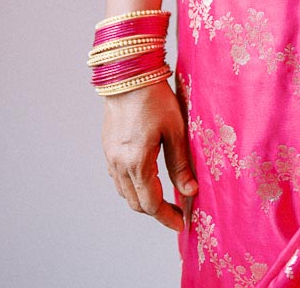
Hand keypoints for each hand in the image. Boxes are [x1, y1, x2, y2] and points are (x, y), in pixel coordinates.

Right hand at [102, 81, 197, 232]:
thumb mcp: (175, 130)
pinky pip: (118, 178)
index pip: (151, 203)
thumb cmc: (154, 98)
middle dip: (156, 212)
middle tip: (177, 213)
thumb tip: (190, 191)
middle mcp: (119, 164)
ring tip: (163, 199)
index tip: (182, 224)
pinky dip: (132, 187)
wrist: (128, 75)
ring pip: (125, 192)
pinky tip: (145, 180)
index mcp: (137, 162)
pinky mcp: (108, 148)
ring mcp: (111, 157)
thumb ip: (180, 163)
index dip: (167, 217)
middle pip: (136, 202)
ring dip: (143, 200)